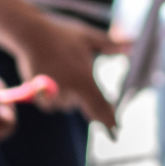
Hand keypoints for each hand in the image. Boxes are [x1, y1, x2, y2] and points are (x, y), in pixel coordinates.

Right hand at [13, 16, 122, 132]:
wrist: (31, 35)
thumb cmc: (62, 34)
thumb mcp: (88, 37)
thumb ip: (111, 44)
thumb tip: (133, 44)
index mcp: (85, 79)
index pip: (101, 105)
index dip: (109, 119)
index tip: (116, 131)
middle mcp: (71, 90)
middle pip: (85, 106)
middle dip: (88, 101)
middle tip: (87, 93)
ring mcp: (54, 94)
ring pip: (67, 105)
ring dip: (69, 97)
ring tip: (63, 75)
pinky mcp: (39, 96)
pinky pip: (50, 105)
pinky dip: (52, 98)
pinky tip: (50, 81)